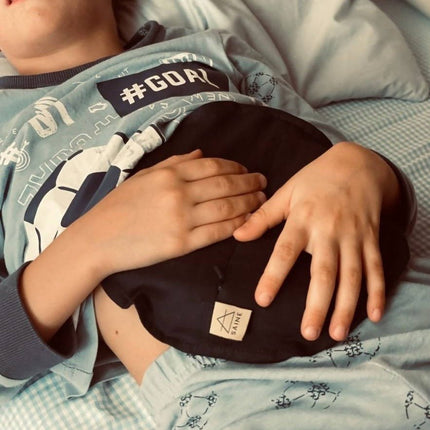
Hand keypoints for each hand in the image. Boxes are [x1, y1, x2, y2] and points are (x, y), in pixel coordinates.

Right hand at [80, 149, 266, 277]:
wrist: (97, 239)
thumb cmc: (117, 206)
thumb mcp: (143, 176)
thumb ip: (173, 163)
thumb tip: (201, 153)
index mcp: (169, 174)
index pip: (213, 165)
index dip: (236, 167)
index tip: (247, 170)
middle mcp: (178, 192)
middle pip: (225, 185)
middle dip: (249, 183)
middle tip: (263, 183)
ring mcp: (181, 219)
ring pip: (226, 207)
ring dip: (249, 203)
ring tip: (261, 201)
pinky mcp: (181, 244)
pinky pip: (216, 232)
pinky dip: (236, 225)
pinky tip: (248, 221)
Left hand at [233, 142, 400, 341]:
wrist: (357, 164)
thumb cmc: (316, 180)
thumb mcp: (286, 192)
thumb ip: (262, 216)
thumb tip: (238, 235)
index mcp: (302, 219)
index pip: (285, 251)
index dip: (273, 276)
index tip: (262, 300)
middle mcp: (329, 231)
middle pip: (324, 272)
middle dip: (317, 305)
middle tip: (308, 333)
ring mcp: (353, 236)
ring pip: (352, 276)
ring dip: (346, 307)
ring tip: (337, 333)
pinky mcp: (371, 239)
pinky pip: (376, 268)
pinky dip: (377, 292)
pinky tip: (374, 315)